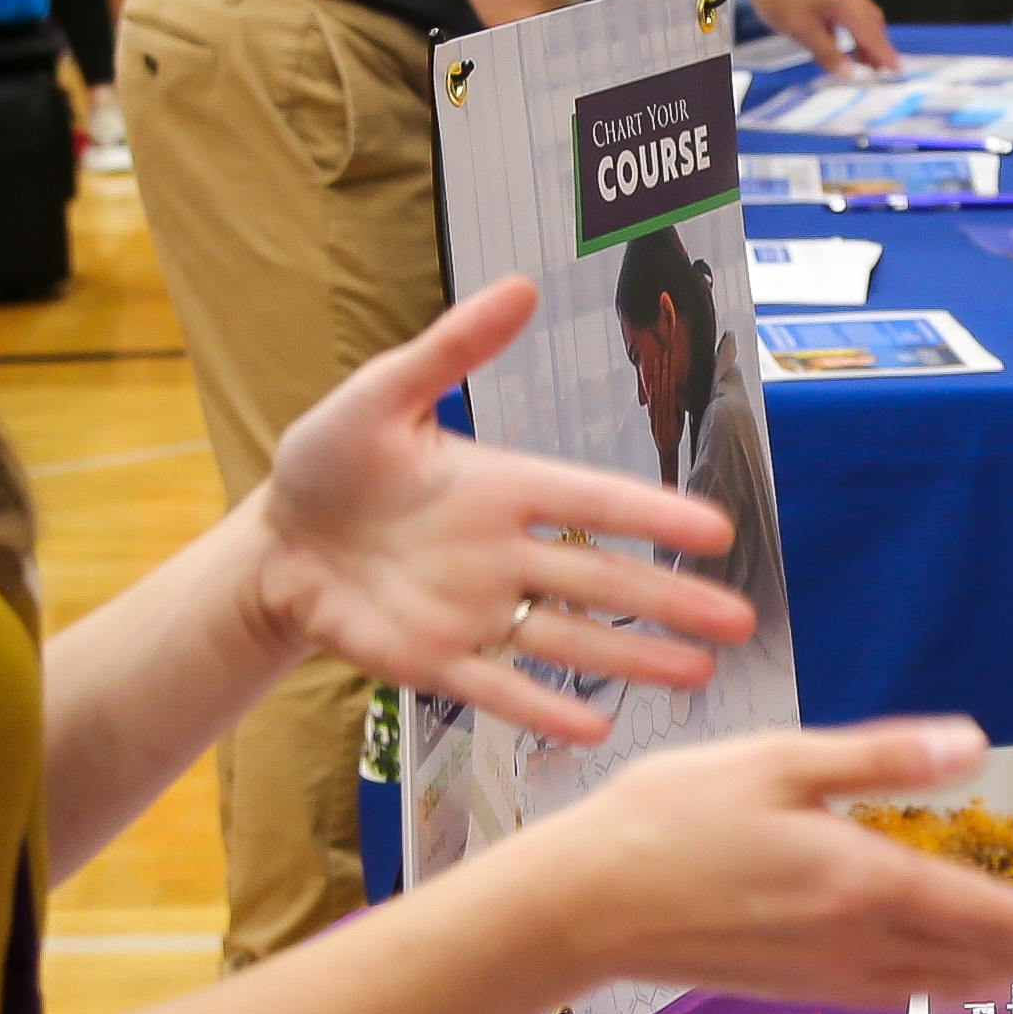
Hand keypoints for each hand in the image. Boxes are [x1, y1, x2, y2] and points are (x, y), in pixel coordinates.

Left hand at [253, 280, 755, 741]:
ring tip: (698, 673)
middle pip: (602, 578)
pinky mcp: (433, 662)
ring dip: (632, 657)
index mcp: (501, 487)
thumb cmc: (328, 463)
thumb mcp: (382, 395)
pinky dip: (541, 707)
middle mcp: (502, 554)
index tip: (715, 527)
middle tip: (741, 617)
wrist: (272, 544)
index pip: (592, 500)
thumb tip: (523, 285)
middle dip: (671, 599)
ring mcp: (474, 612)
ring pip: (568, 638)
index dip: (652, 513)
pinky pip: (497, 687)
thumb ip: (452, 350)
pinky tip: (594, 727)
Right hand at [490, 717, 1012, 1012]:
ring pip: (943, 982)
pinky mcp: (797, 984)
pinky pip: (896, 992)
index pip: (994, 919)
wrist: (580, 907)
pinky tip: (951, 978)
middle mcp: (858, 940)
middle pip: (983, 961)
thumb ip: (880, 758)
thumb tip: (972, 744)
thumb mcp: (778, 762)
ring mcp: (827, 972)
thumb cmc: (667, 819)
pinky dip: (944, 985)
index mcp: (864, 881)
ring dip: (1004, 977)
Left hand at [736, 0, 896, 74]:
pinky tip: (839, 40)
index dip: (885, 54)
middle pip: (872, 24)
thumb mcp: (801, 30)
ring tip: (863, 59)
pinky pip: (848, 13)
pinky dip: (852, 29)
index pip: (872, 35)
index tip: (897, 69)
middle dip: (878, 47)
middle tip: (880, 69)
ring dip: (866, 39)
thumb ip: (827, 53)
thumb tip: (850, 73)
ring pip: (861, 17)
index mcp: (845, 6)